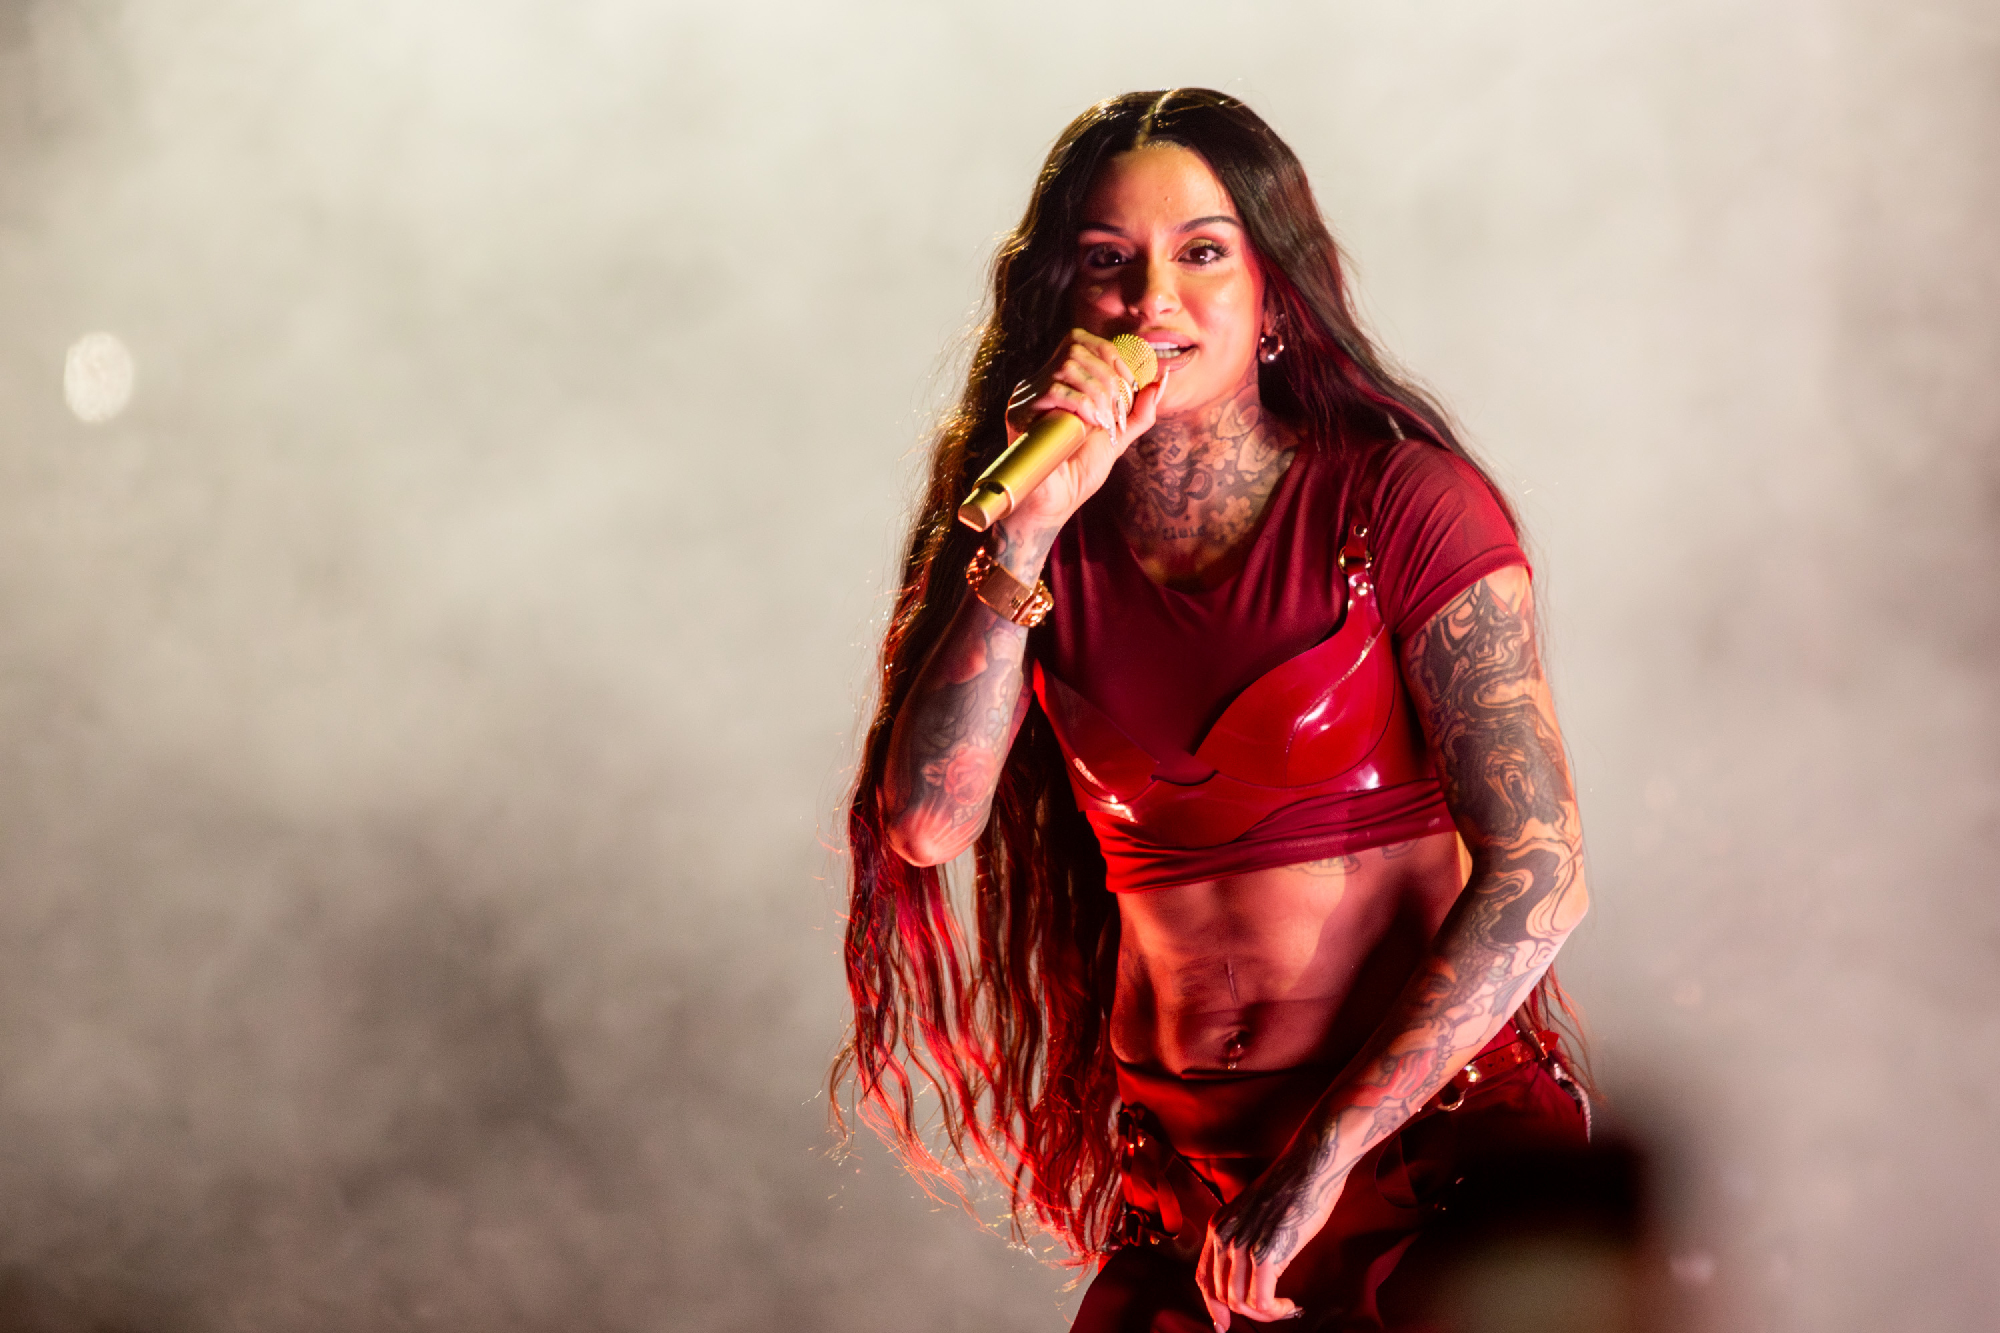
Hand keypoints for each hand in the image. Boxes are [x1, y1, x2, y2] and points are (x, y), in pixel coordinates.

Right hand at [998, 328, 1168, 532]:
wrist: (1055, 505)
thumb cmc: (1079, 472)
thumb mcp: (1118, 435)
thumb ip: (1140, 410)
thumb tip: (1163, 378)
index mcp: (1059, 382)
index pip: (1081, 341)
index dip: (1111, 355)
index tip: (1132, 384)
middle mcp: (1039, 382)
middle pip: (1076, 347)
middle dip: (1109, 375)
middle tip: (1119, 409)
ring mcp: (1027, 396)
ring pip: (1067, 366)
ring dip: (1098, 391)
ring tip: (1106, 420)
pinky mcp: (1018, 413)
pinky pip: (1053, 390)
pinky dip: (1082, 403)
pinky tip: (1092, 423)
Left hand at [1196, 1152, 1345, 1328]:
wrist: (1309, 1166)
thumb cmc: (1290, 1186)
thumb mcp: (1254, 1210)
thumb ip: (1245, 1234)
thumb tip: (1251, 1268)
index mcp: (1218, 1226)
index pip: (1203, 1278)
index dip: (1212, 1306)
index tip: (1224, 1324)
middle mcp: (1223, 1237)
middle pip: (1221, 1295)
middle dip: (1247, 1313)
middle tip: (1274, 1310)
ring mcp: (1243, 1245)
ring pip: (1240, 1303)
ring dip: (1265, 1314)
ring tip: (1285, 1307)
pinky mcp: (1266, 1254)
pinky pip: (1261, 1301)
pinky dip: (1275, 1311)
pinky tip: (1291, 1304)